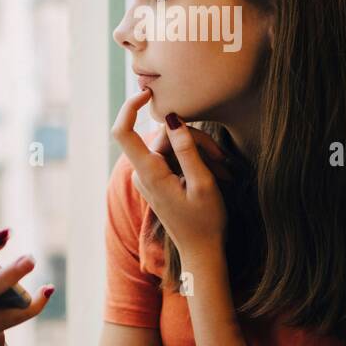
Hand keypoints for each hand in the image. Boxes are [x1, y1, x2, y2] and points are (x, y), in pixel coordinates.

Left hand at [110, 88, 227, 265]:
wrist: (201, 252)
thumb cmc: (205, 222)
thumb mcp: (203, 184)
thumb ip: (187, 150)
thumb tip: (172, 118)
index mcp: (149, 173)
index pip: (123, 131)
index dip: (130, 106)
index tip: (149, 93)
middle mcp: (143, 173)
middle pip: (163, 136)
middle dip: (193, 140)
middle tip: (221, 160)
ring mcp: (149, 176)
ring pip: (172, 145)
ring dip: (198, 153)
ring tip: (222, 173)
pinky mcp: (158, 179)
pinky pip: (173, 157)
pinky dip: (193, 160)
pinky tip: (213, 175)